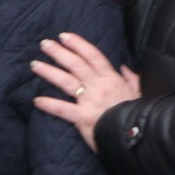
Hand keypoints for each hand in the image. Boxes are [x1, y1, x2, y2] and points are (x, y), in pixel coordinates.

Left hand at [31, 32, 140, 151]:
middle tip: (44, 44)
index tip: (64, 36)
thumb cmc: (138, 116)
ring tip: (35, 65)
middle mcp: (99, 86)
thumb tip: (124, 68)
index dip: (78, 44)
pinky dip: (49, 105)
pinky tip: (37, 101)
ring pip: (66, 82)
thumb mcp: (138, 94)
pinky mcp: (83, 118)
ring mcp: (90, 101)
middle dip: (59, 52)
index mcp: (112, 79)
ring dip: (49, 72)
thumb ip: (131, 80)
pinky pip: (63, 109)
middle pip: (76, 64)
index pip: (93, 56)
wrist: (139, 138)